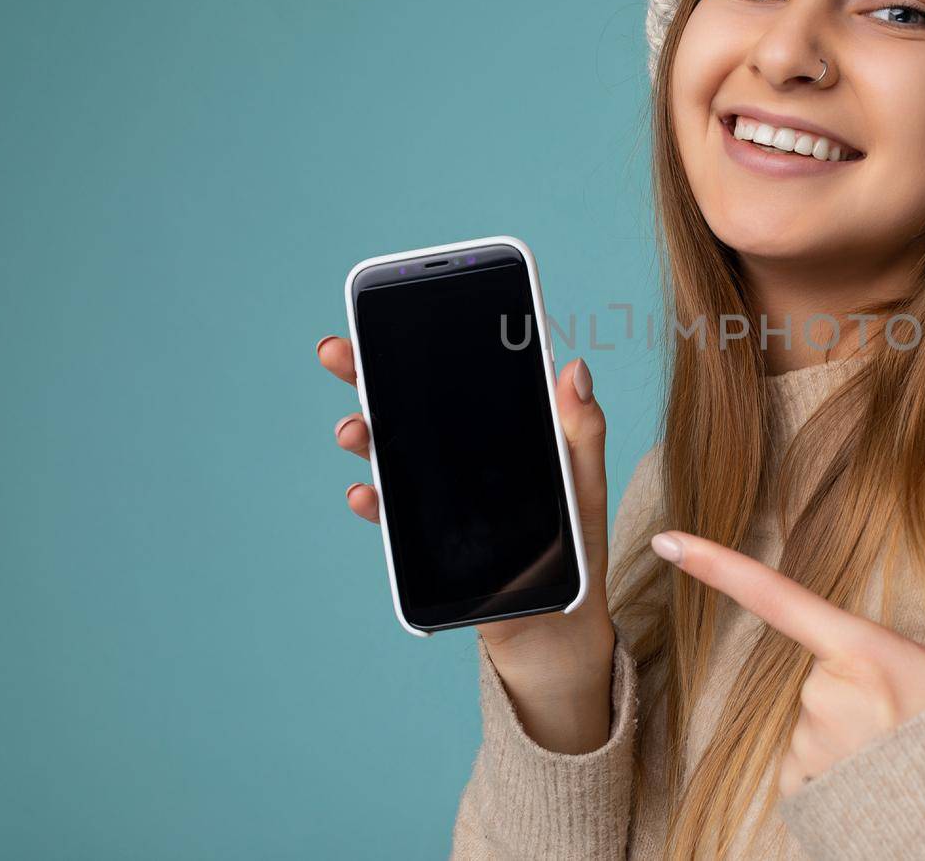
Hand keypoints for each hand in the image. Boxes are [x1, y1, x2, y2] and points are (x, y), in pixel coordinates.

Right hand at [314, 333, 615, 669]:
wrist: (558, 617)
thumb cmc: (575, 543)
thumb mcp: (585, 481)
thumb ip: (582, 429)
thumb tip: (574, 366)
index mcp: (498, 428)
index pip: (459, 375)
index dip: (431, 340)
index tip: (402, 306)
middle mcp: (459, 454)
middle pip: (407, 403)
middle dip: (367, 372)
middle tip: (339, 349)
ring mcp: (438, 494)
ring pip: (389, 453)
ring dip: (363, 434)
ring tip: (352, 426)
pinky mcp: (427, 538)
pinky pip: (392, 517)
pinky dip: (375, 503)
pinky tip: (367, 494)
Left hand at [648, 498, 924, 797]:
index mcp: (866, 653)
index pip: (778, 598)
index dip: (717, 566)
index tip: (667, 542)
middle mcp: (826, 697)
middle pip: (819, 668)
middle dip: (858, 684)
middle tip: (912, 717)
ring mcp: (809, 747)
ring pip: (812, 716)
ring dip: (848, 730)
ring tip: (901, 755)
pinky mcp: (801, 789)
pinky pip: (803, 760)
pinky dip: (831, 767)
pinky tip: (875, 781)